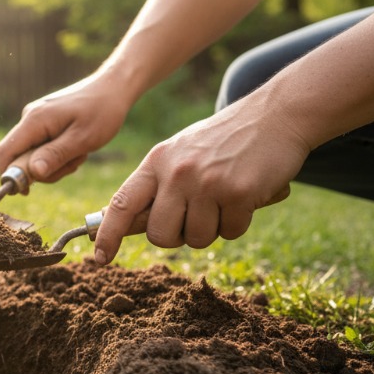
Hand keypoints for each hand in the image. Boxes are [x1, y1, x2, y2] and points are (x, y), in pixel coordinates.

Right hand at [0, 74, 131, 182]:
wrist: (113, 88)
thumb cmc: (102, 111)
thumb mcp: (82, 139)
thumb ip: (55, 156)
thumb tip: (32, 174)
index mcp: (34, 120)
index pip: (5, 151)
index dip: (9, 175)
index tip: (26, 192)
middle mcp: (29, 118)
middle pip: (19, 157)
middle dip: (42, 170)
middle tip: (73, 165)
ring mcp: (36, 119)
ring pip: (33, 155)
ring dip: (55, 163)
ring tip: (80, 154)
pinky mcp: (44, 122)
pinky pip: (42, 147)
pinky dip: (58, 155)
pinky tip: (77, 148)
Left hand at [93, 97, 307, 263]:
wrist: (274, 116)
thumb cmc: (222, 142)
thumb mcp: (179, 154)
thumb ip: (155, 186)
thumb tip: (124, 224)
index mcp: (156, 162)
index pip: (123, 203)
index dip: (108, 234)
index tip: (99, 258)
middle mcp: (176, 172)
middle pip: (160, 235)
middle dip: (176, 236)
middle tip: (195, 215)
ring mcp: (207, 183)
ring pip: (197, 239)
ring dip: (212, 229)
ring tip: (223, 199)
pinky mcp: (239, 193)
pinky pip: (231, 232)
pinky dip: (239, 222)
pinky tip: (245, 196)